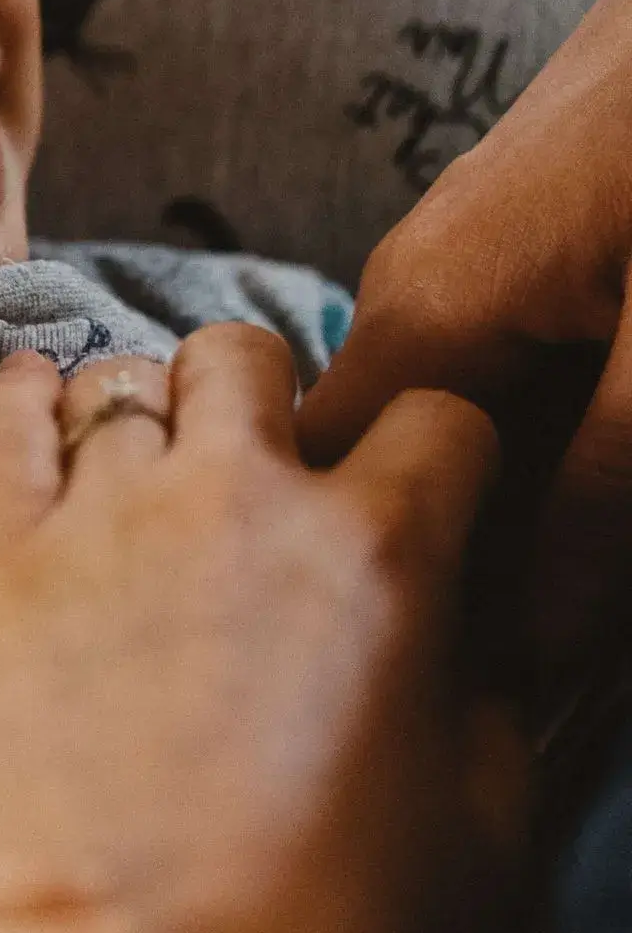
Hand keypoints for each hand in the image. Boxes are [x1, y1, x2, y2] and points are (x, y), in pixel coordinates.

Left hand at [0, 332, 500, 932]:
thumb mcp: (480, 817)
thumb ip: (479, 694)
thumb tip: (460, 644)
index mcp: (382, 553)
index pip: (434, 415)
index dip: (431, 448)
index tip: (406, 481)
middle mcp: (242, 503)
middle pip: (250, 355)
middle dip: (262, 398)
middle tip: (248, 470)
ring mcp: (108, 521)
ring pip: (125, 380)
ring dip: (144, 416)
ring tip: (138, 472)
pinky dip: (18, 395)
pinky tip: (32, 405)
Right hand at [299, 0, 631, 668]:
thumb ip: (602, 497)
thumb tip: (535, 645)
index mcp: (422, 312)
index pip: (330, 497)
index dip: (389, 609)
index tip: (452, 702)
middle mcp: (424, 282)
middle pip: (409, 469)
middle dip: (479, 570)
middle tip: (544, 672)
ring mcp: (484, 251)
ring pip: (482, 421)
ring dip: (542, 506)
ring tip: (601, 594)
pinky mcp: (547, 231)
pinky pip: (532, 364)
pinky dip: (577, 432)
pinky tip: (625, 477)